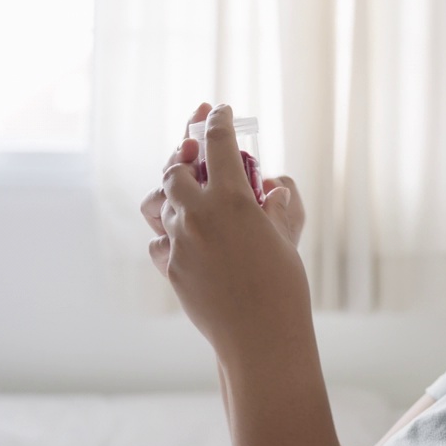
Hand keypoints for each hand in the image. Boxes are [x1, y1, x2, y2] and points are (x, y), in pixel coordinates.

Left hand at [149, 105, 310, 359]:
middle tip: (194, 148)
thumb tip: (270, 187)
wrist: (261, 336)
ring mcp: (179, 242)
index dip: (217, 120)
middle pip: (174, 169)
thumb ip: (277, 204)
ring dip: (171, 192)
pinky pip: (158, 240)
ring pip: (158, 203)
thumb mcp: (286, 234)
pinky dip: (170, 232)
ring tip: (187, 191)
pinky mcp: (171, 268)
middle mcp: (197, 215)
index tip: (218, 109)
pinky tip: (185, 234)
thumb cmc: (283, 283)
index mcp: (231, 198)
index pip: (217, 143)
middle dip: (182, 154)